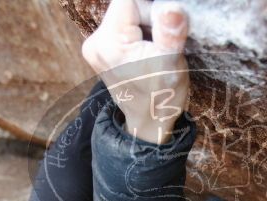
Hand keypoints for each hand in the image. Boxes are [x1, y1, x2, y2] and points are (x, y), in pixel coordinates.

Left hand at [81, 0, 189, 144]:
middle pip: (126, 6)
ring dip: (145, 25)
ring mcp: (94, 46)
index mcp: (110, 43)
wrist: (149, 122)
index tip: (165, 30)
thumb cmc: (162, 96)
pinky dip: (138, 32)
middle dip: (149, 17)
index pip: (130, 0)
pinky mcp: (100, 48)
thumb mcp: (172, 63)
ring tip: (154, 50)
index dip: (152, 9)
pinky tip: (145, 51)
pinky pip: (122, 26)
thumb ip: (170, 33)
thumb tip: (172, 7)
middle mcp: (95, 42)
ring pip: (125, 14)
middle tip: (161, 43)